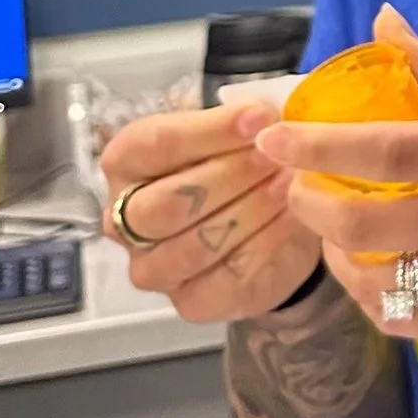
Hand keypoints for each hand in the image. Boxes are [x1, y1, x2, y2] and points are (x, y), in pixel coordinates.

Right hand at [100, 101, 321, 321]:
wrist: (269, 228)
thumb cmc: (238, 168)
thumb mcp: (235, 136)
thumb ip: (242, 125)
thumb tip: (266, 116)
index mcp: (126, 164)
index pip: (156, 145)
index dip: (210, 131)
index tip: (261, 117)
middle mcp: (124, 220)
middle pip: (167, 203)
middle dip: (229, 175)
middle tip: (278, 156)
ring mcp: (152, 268)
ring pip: (194, 245)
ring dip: (249, 211)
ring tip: (288, 183)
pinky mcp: (189, 302)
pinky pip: (226, 277)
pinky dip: (264, 243)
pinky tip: (292, 217)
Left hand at [251, 7, 417, 344]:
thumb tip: (382, 20)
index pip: (381, 150)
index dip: (316, 145)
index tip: (274, 136)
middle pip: (362, 225)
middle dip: (311, 206)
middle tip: (301, 188)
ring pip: (376, 279)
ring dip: (338, 256)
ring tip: (335, 233)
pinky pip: (404, 318)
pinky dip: (375, 297)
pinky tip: (374, 274)